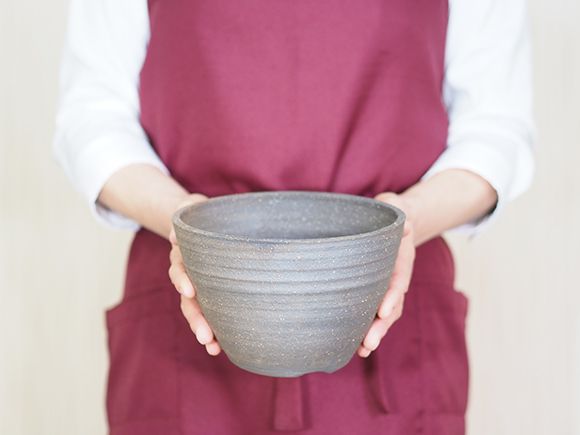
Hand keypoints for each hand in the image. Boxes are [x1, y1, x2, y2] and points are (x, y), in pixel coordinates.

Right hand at [168, 193, 221, 355]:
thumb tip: (181, 225)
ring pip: (194, 308)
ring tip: (211, 345)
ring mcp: (195, 283)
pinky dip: (211, 329)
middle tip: (205, 336)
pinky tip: (219, 347)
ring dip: (201, 327)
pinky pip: (205, 311)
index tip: (189, 291)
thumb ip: (189, 209)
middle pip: (187, 297)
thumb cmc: (201, 214)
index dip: (183, 279)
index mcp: (185, 252)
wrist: (197, 221)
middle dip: (196, 317)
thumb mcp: (193, 207)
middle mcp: (187, 271)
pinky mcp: (205, 289)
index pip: (181, 267)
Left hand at [357, 192, 415, 357]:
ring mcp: (388, 287)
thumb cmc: (391, 214)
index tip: (383, 312)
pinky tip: (355, 345)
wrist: (399, 221)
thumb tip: (406, 224)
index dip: (392, 297)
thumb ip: (400, 216)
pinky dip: (367, 328)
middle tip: (368, 343)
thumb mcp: (396, 209)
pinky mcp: (377, 291)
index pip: (398, 281)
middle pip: (393, 306)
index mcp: (402, 260)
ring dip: (376, 333)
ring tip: (362, 351)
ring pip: (385, 315)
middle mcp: (397, 278)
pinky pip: (375, 312)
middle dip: (382, 326)